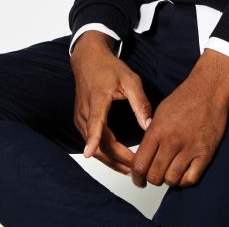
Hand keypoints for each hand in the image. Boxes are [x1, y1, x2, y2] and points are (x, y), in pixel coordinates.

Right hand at [70, 31, 152, 175]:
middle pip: (98, 142)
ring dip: (111, 160)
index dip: (92, 138)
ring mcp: (80, 118)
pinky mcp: (80, 122)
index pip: (94, 121)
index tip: (89, 152)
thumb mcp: (130, 79)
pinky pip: (92, 142)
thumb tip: (149, 126)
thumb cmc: (109, 67)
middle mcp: (85, 111)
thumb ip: (140, 103)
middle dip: (117, 159)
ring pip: (95, 147)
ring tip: (131, 169)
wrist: (88, 60)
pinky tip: (119, 159)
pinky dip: (104, 153)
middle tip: (137, 169)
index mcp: (97, 98)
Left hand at [130, 49, 228, 188]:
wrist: (209, 89)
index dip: (136, 176)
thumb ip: (152, 133)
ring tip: (169, 172)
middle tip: (154, 176)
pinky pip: (191, 179)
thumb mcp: (160, 112)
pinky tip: (183, 173)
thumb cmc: (185, 97)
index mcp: (157, 130)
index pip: (140, 164)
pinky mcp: (205, 153)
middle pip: (155, 176)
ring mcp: (190, 148)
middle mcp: (172, 141)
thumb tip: (144, 152)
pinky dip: (185, 181)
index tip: (138, 179)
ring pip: (172, 180)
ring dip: (169, 180)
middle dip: (152, 179)